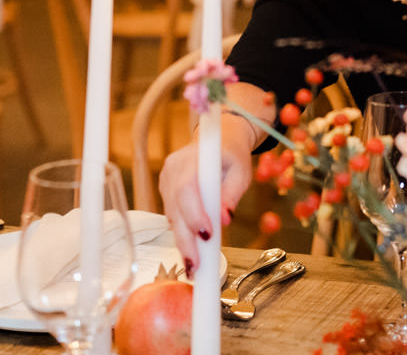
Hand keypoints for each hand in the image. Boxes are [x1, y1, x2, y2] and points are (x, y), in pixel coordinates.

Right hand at [160, 123, 253, 265]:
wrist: (218, 140)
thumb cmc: (232, 156)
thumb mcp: (241, 171)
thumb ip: (232, 193)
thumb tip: (225, 219)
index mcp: (193, 158)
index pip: (187, 187)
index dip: (194, 213)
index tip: (207, 235)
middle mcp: (173, 168)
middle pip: (175, 208)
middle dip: (186, 239)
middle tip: (195, 265)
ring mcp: (166, 179)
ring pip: (172, 216)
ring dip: (182, 241)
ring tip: (194, 266)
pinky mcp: (165, 190)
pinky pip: (172, 215)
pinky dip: (182, 233)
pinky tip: (190, 251)